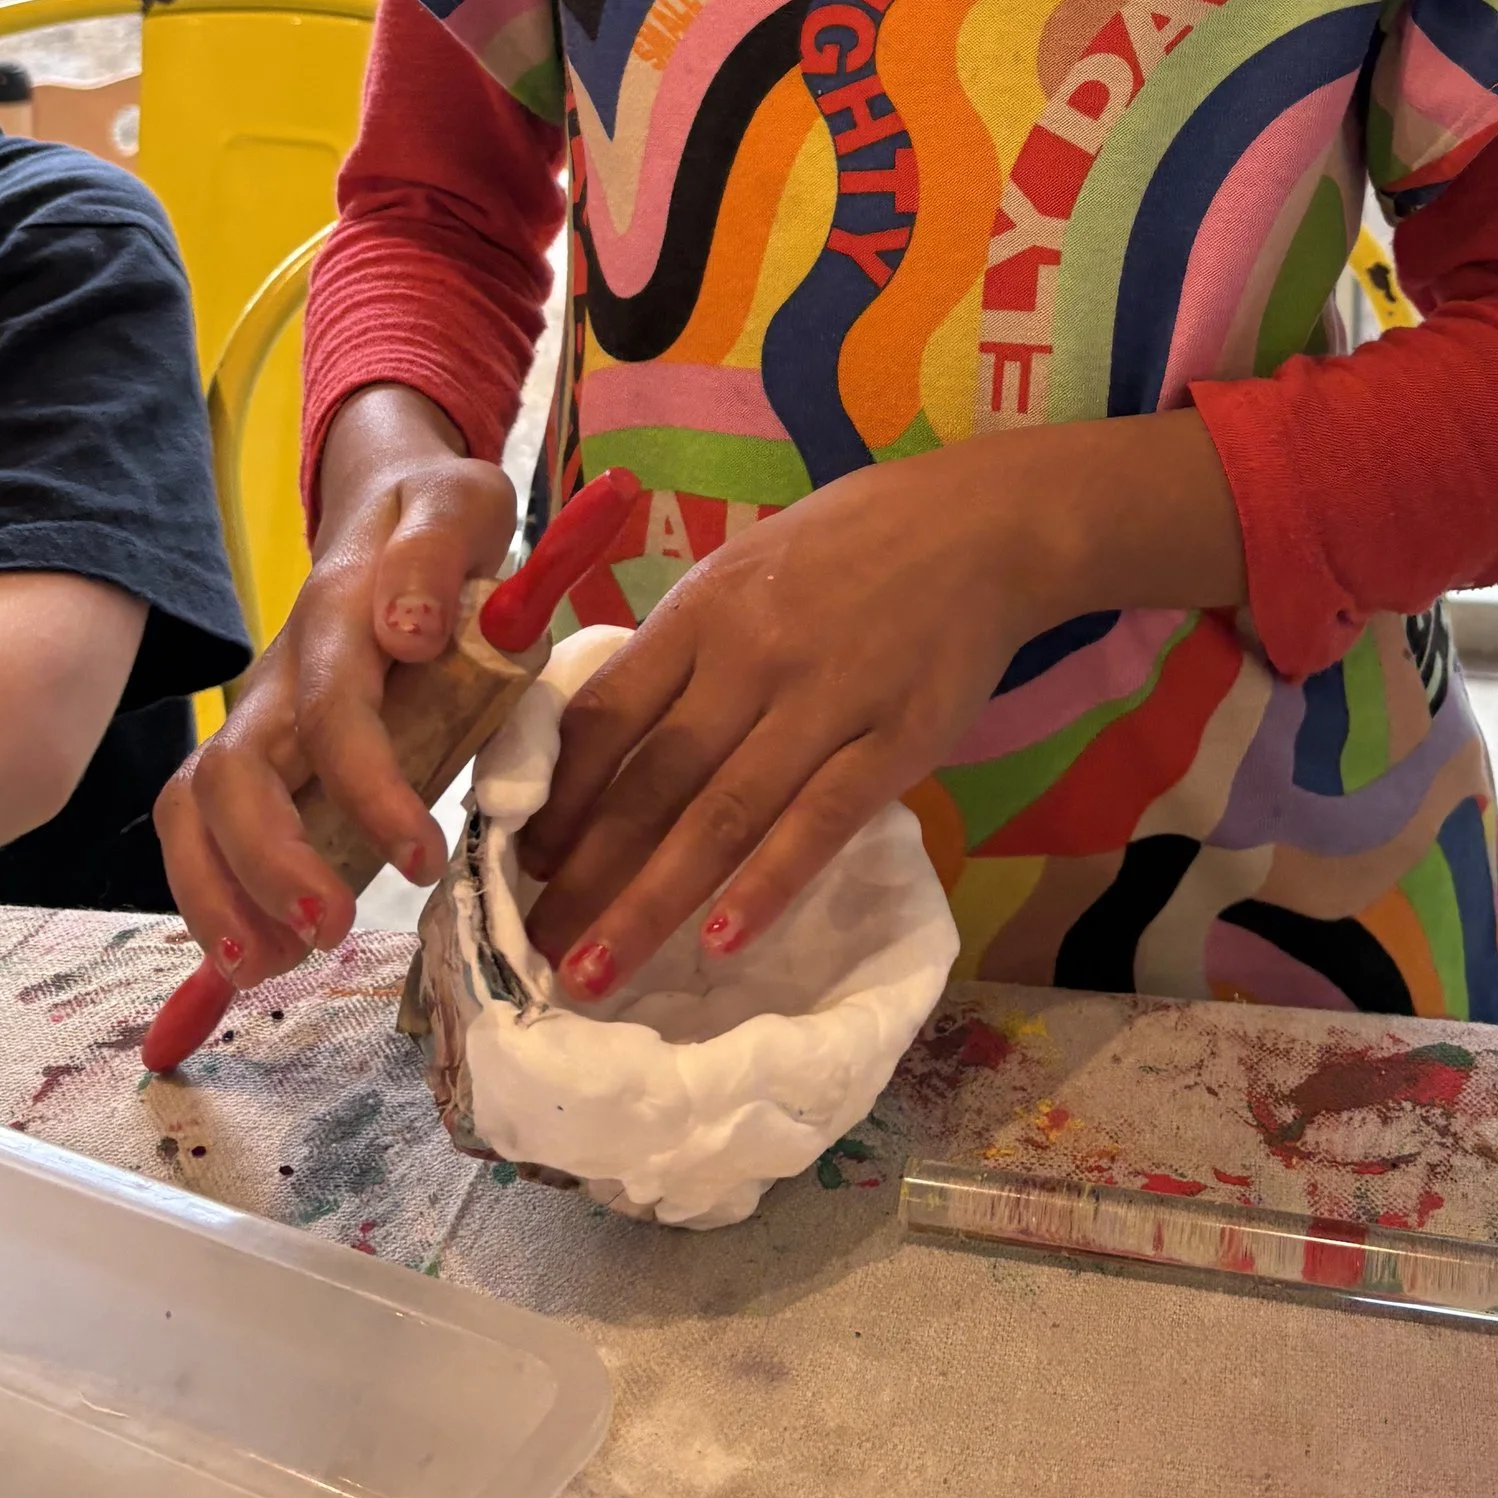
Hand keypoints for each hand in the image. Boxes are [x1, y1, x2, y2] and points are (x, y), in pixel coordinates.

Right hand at [154, 385, 514, 982]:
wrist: (391, 501)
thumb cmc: (442, 520)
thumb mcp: (463, 505)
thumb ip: (438, 555)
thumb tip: (407, 630)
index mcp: (339, 613)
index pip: (335, 708)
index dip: (369, 787)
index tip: (422, 857)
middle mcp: (281, 672)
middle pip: (234, 772)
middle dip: (271, 862)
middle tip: (332, 933)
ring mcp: (257, 713)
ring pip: (195, 807)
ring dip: (218, 894)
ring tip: (266, 969)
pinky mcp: (254, 749)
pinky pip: (201, 825)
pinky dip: (209, 897)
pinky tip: (246, 961)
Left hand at [518, 409, 1243, 995]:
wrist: (980, 525)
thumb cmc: (849, 548)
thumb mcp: (745, 570)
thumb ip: (683, 651)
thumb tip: (605, 740)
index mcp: (702, 612)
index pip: (605, 716)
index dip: (557, 798)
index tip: (517, 864)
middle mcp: (751, 656)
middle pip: (650, 780)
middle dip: (584, 874)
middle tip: (533, 949)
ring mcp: (825, 700)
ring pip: (722, 815)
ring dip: (651, 902)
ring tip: (595, 972)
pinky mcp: (895, 740)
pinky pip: (820, 822)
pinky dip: (768, 884)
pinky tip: (721, 940)